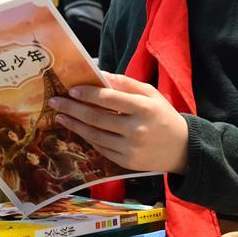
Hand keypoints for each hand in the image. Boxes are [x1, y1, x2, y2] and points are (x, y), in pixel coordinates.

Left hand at [50, 71, 188, 173]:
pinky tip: (77, 128)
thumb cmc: (163, 115)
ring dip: (74, 124)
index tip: (71, 89)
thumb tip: (101, 74)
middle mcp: (136, 130)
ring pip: (95, 135)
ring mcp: (130, 149)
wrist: (182, 148)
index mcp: (144, 108)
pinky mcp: (126, 162)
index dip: (88, 94)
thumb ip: (126, 83)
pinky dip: (87, 137)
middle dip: (72, 109)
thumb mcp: (151, 94)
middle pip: (97, 118)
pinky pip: (101, 148)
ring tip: (60, 115)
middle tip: (55, 101)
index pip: (110, 99)